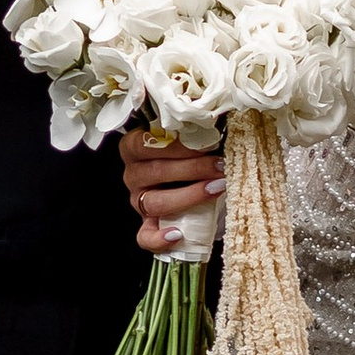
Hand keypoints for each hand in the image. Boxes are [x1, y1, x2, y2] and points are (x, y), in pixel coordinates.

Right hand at [119, 125, 225, 254]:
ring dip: (189, 196)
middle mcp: (132, 174)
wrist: (194, 177)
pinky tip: (178, 234)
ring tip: (217, 188)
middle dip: (193, 169)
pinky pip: (145, 236)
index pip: (146, 144)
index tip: (207, 143)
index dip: (177, 146)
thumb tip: (220, 115)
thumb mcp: (189, 136)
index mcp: (134, 147)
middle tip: (221, 165)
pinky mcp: (146, 224)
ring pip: (155, 202)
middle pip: (156, 172)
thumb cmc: (191, 152)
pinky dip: (159, 239)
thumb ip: (195, 128)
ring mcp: (138, 201)